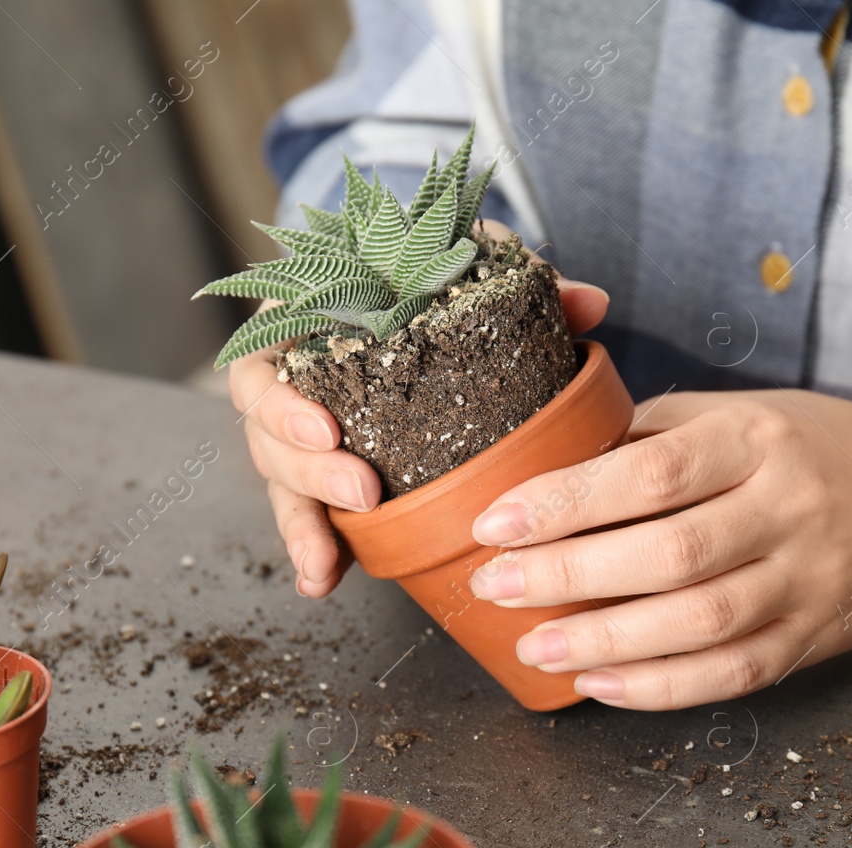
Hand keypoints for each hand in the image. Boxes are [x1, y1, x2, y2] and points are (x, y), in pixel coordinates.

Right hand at [228, 225, 609, 596]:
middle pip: (269, 437)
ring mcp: (307, 432)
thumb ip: (514, 273)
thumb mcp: (462, 260)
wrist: (422, 287)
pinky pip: (311, 513)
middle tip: (362, 492)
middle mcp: (293, 382)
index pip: (262, 368)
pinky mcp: (329, 472)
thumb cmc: (429, 271)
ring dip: (304, 526)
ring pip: (283, 483)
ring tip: (325, 564)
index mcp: (302, 325)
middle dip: (310, 474)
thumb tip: (590, 303)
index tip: (329, 432)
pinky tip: (321, 582)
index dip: (284, 406)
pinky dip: (315, 550)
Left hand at [465, 391, 851, 709]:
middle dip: (568, 575)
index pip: (652, 471)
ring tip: (533, 646)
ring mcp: (809, 580)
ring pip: (699, 623)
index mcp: (757, 439)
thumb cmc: (814, 447)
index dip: (567, 501)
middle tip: (495, 586)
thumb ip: (652, 436)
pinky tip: (600, 684)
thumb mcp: (739, 413)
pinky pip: (733, 674)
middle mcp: (789, 508)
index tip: (496, 521)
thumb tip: (547, 467)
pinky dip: (661, 688)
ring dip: (605, 641)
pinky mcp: (815, 638)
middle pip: (669, 552)